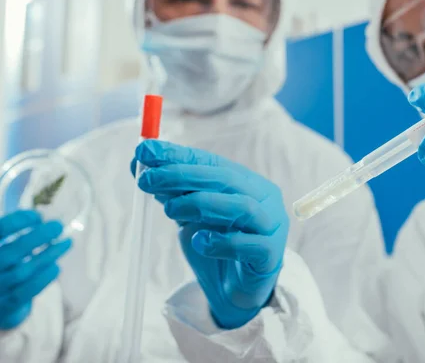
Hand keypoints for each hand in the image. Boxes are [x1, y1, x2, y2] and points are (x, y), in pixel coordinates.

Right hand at [0, 211, 70, 329]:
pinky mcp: (5, 309)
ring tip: (65, 243)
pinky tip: (56, 266)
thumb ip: (17, 236)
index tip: (38, 215)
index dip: (18, 221)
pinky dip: (44, 278)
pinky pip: (26, 293)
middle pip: (11, 252)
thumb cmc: (4, 269)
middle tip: (57, 226)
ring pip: (22, 272)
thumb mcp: (6, 249)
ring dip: (47, 255)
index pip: (0, 231)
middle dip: (37, 236)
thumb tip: (45, 222)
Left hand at [131, 140, 288, 328]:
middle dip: (183, 175)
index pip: (211, 162)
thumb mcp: (187, 216)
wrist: (233, 290)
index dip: (178, 155)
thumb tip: (137, 164)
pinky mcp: (271, 256)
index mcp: (244, 182)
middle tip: (148, 179)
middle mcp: (263, 198)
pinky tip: (200, 242)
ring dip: (201, 204)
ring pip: (242, 207)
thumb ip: (170, 191)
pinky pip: (249, 246)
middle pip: (226, 179)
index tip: (145, 151)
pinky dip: (222, 242)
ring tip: (169, 210)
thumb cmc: (214, 246)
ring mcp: (271, 226)